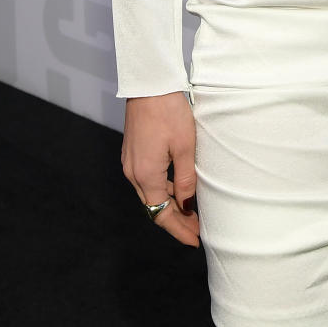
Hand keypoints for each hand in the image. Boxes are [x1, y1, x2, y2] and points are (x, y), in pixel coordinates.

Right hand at [121, 91, 200, 245]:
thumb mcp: (185, 147)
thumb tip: (188, 205)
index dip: (178, 229)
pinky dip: (163, 190)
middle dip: (175, 222)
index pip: (162, 214)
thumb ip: (186, 179)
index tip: (194, 240)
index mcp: (146, 175)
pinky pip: (148, 180)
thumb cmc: (169, 112)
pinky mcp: (133, 154)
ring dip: (170, 205)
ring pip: (151, 194)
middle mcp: (133, 173)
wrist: (148, 85)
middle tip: (196, 231)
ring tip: (191, 213)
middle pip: (154, 208)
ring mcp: (131, 163)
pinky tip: (178, 189)